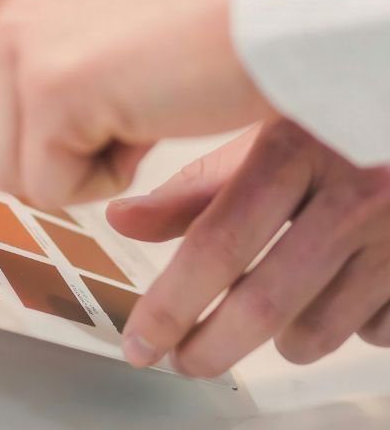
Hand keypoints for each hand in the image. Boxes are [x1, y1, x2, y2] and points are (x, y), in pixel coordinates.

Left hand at [0, 0, 271, 205]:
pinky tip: (142, 116)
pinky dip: (102, 173)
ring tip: (134, 100)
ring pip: (9, 166)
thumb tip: (8, 103)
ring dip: (77, 160)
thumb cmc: (205, 4)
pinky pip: (51, 181)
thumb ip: (34, 40)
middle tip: (117, 98)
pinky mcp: (45, 79)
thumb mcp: (96, 6)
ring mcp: (12, 34)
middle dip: (47, 145)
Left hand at [109, 121, 389, 376]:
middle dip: (210, 346)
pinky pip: (371, 330)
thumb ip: (194, 187)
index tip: (142, 341)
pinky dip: (338, 328)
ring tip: (253, 321)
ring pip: (317, 329)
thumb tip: (121, 220)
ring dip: (274, 341)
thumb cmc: (321, 125)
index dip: (171, 305)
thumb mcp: (258, 136)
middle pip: (264, 301)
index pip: (217, 245)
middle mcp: (350, 192)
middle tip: (181, 362)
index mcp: (292, 148)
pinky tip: (324, 297)